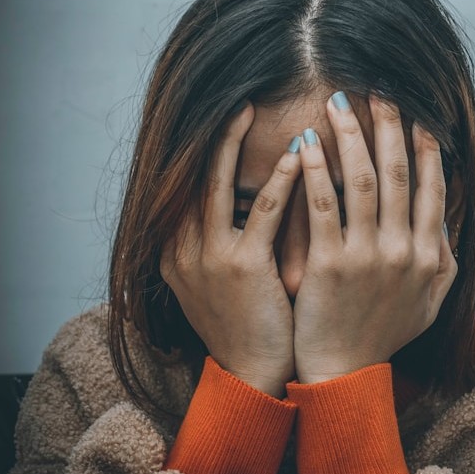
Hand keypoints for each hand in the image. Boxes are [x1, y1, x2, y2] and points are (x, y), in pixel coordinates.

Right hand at [160, 103, 300, 396]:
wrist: (250, 373)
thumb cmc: (244, 325)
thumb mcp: (217, 282)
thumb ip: (219, 243)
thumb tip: (240, 205)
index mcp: (176, 251)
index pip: (186, 188)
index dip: (202, 152)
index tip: (223, 122)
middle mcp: (183, 249)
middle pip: (193, 177)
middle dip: (212, 136)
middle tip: (235, 99)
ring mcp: (208, 257)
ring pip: (217, 185)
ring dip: (234, 143)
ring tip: (252, 109)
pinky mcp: (241, 268)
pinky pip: (261, 213)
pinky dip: (279, 181)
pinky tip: (298, 155)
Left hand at [293, 93, 457, 383]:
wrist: (344, 372)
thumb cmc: (382, 336)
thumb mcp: (428, 304)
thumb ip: (443, 262)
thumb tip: (445, 223)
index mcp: (429, 255)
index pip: (430, 188)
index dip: (424, 148)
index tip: (415, 117)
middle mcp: (404, 250)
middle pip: (397, 173)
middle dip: (388, 127)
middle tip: (378, 91)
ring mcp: (368, 256)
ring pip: (362, 180)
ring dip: (352, 136)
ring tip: (338, 103)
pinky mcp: (330, 264)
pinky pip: (323, 206)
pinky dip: (315, 170)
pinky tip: (305, 142)